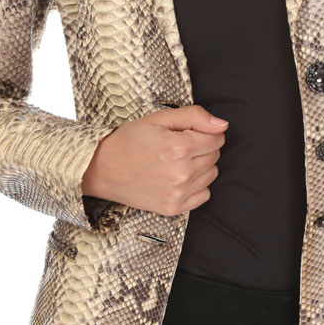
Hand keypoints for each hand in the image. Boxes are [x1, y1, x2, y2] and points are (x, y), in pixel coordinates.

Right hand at [80, 104, 228, 215]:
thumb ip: (195, 116)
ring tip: (176, 161)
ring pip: (211, 174)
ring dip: (200, 165)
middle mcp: (181, 173)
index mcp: (178, 147)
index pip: (217, 138)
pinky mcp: (173, 208)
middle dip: (203, 147)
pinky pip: (204, 195)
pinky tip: (178, 177)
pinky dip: (196, 185)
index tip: (189, 132)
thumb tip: (222, 124)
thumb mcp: (159, 118)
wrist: (101, 169)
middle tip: (179, 145)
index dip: (206, 132)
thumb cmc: (129, 141)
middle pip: (215, 156)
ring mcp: (178, 193)